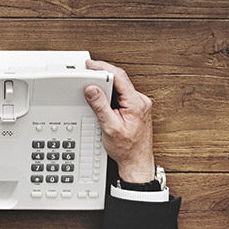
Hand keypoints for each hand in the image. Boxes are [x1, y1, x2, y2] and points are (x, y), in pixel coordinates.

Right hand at [84, 59, 154, 182]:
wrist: (137, 163)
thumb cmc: (127, 150)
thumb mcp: (109, 127)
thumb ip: (100, 106)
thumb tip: (92, 89)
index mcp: (136, 103)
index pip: (119, 77)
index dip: (103, 68)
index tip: (90, 65)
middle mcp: (140, 101)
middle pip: (119, 79)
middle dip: (102, 75)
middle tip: (87, 73)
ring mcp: (139, 105)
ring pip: (120, 87)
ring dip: (106, 85)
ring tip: (93, 86)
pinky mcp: (136, 109)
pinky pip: (122, 94)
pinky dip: (110, 93)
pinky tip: (102, 98)